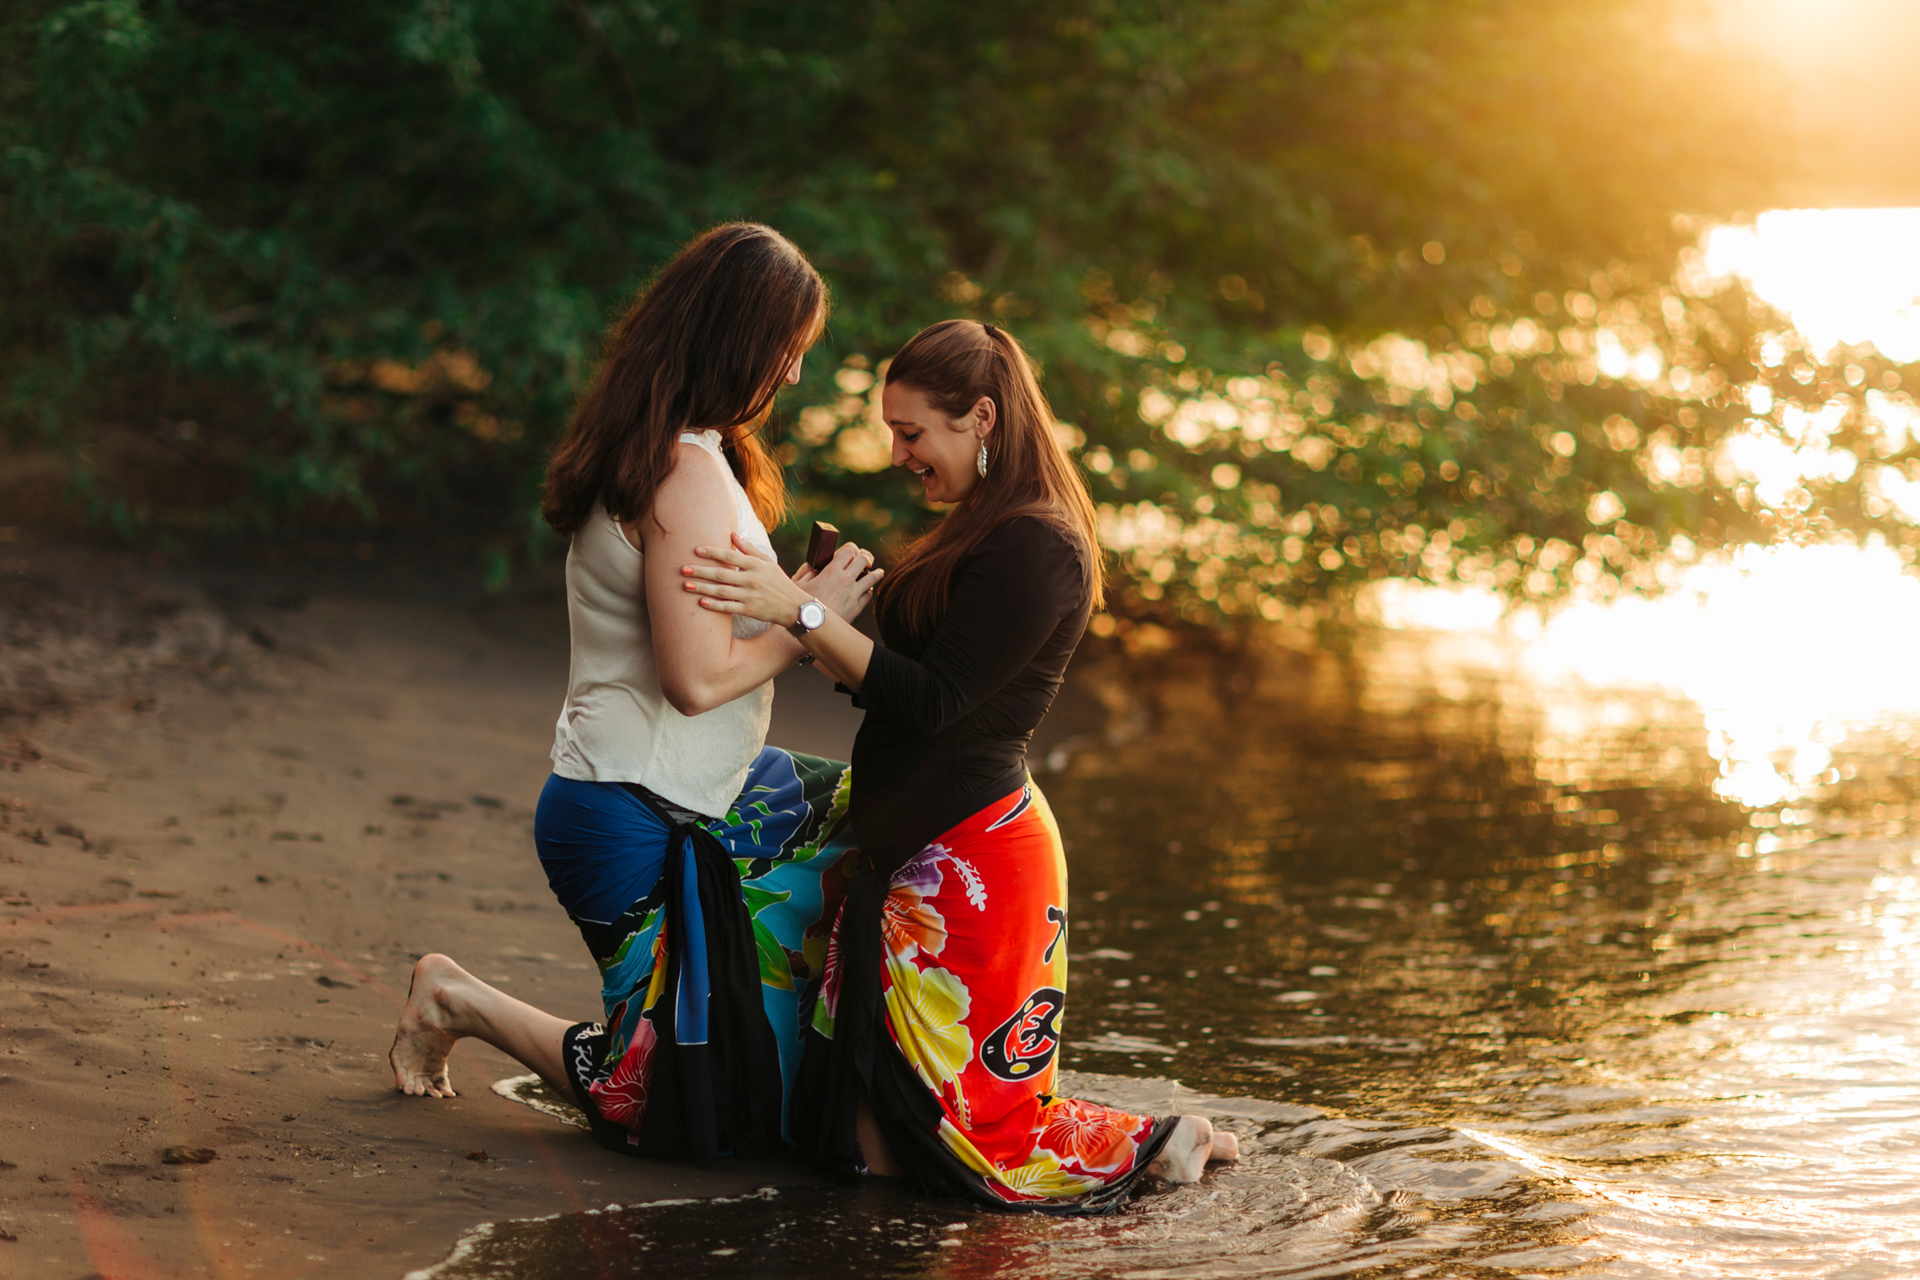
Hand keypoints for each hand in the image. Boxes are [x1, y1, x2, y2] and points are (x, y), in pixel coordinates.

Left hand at [683, 534, 881, 626]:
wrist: (794, 607)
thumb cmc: (778, 582)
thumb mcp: (768, 562)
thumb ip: (749, 549)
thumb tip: (732, 535)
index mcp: (756, 565)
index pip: (730, 556)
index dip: (712, 552)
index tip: (696, 550)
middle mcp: (752, 579)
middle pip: (721, 574)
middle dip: (700, 571)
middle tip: (683, 569)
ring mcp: (750, 596)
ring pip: (721, 591)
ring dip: (702, 589)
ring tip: (685, 586)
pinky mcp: (749, 610)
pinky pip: (728, 607)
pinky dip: (715, 606)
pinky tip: (701, 603)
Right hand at [801, 538, 882, 620]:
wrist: (809, 628)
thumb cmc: (800, 606)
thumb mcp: (799, 583)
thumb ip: (809, 570)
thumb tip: (816, 565)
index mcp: (831, 571)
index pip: (849, 550)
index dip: (851, 549)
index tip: (849, 553)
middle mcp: (845, 581)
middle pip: (864, 559)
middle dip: (865, 557)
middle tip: (865, 560)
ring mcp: (853, 595)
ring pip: (873, 577)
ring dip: (875, 572)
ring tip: (876, 572)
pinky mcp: (856, 608)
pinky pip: (869, 594)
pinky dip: (868, 590)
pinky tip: (866, 589)